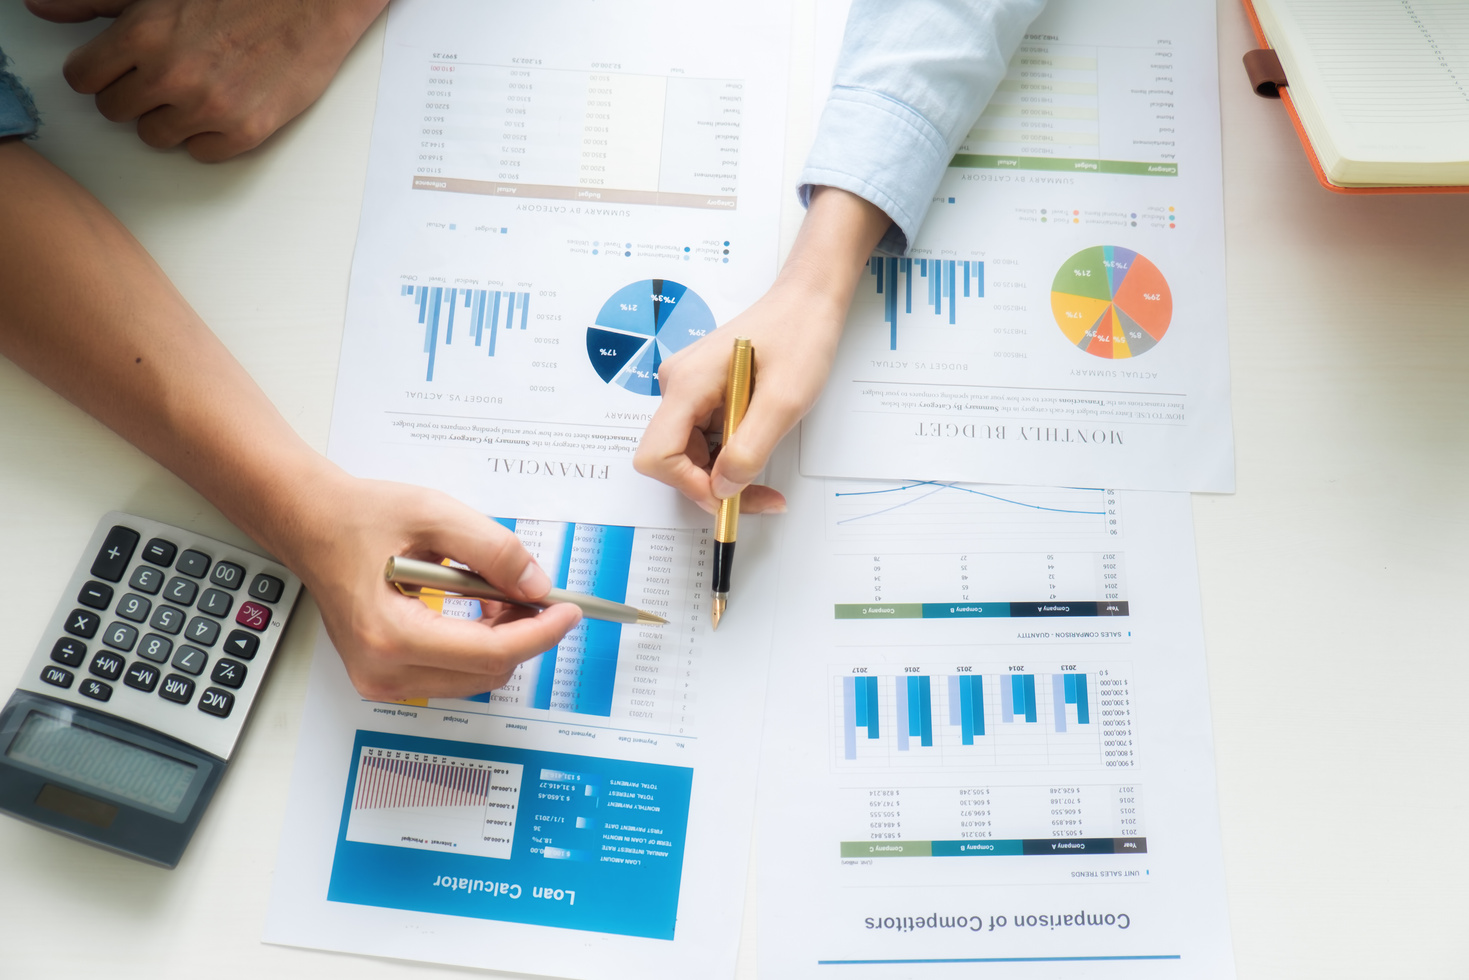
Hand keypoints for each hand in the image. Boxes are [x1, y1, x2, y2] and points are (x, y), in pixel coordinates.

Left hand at [26, 0, 388, 160]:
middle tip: (164, 77)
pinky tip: (225, 105)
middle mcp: (171, 73)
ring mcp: (209, 107)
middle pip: (115, 111)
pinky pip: (201, 154)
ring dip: (169, 118)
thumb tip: (42, 8)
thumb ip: (94, 1)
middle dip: (133, 95)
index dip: (99, 73)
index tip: (118, 69)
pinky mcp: (246, 132)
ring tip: (197, 89)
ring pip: (155, 137)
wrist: (312, 3)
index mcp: (143, 33)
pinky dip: (209, 136)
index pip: (84, 79)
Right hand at [276, 472, 581, 701]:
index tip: (568, 611)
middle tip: (530, 589)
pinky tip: (477, 609)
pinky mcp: (386, 677)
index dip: (540, 632)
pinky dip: (479, 646)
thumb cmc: (359, 518)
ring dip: (502, 640)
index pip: (490, 653)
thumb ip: (493, 550)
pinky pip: (455, 675)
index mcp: (390, 634)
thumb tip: (536, 585)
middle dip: (522, 633)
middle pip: (488, 672)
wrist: (311, 524)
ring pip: (476, 678)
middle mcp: (382, 670)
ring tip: (496, 592)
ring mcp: (381, 680)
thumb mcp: (434, 514)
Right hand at [634, 187, 892, 511]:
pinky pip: (705, 439)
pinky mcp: (703, 394)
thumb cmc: (800, 335)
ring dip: (725, 473)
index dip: (690, 485)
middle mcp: (678, 386)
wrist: (808, 302)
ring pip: (691, 454)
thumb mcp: (784, 400)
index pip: (657, 455)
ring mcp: (689, 390)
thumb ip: (750, 449)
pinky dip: (730, 456)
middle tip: (761, 496)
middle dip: (713, 485)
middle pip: (672, 459)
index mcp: (687, 383)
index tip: (730, 497)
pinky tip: (758, 448)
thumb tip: (723, 489)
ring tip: (765, 471)